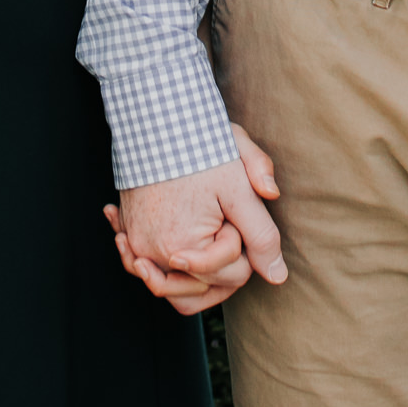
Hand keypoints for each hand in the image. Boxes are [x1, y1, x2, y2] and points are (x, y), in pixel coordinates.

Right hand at [104, 124, 282, 317]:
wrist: (157, 118)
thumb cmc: (200, 149)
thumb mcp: (240, 189)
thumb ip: (262, 235)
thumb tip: (278, 277)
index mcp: (183, 249)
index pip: (233, 275)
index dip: (242, 243)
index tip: (232, 211)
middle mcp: (152, 256)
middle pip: (204, 286)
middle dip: (222, 259)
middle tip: (221, 219)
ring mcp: (136, 245)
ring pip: (172, 287)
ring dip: (193, 276)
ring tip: (208, 245)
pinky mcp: (129, 232)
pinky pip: (145, 266)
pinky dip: (159, 264)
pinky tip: (171, 246)